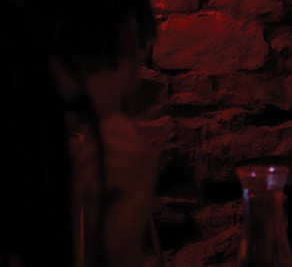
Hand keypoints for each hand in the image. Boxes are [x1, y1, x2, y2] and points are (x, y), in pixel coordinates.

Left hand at [72, 114, 157, 266]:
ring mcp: (147, 168)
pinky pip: (110, 173)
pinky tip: (94, 198)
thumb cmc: (103, 206)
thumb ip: (90, 155)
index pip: (117, 122)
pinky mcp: (142, 185)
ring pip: (107, 155)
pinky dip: (94, 186)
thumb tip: (76, 138)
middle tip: (79, 178)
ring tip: (83, 191)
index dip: (97, 133)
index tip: (83, 154)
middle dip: (85, 156)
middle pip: (107, 137)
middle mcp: (146, 153)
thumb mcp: (94, 175)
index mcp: (137, 148)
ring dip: (86, 174)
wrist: (115, 238)